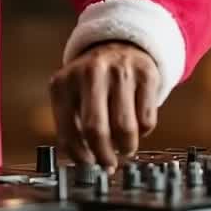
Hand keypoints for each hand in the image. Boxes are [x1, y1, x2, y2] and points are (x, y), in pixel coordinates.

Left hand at [48, 41, 159, 171]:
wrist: (119, 44)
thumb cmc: (91, 81)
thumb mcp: (71, 94)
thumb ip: (72, 126)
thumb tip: (84, 164)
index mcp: (64, 82)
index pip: (68, 131)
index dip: (79, 156)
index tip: (88, 165)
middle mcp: (90, 73)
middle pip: (95, 130)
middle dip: (104, 155)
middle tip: (108, 164)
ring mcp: (120, 71)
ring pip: (125, 128)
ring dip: (125, 147)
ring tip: (123, 147)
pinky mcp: (146, 74)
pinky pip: (147, 120)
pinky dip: (142, 132)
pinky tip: (135, 125)